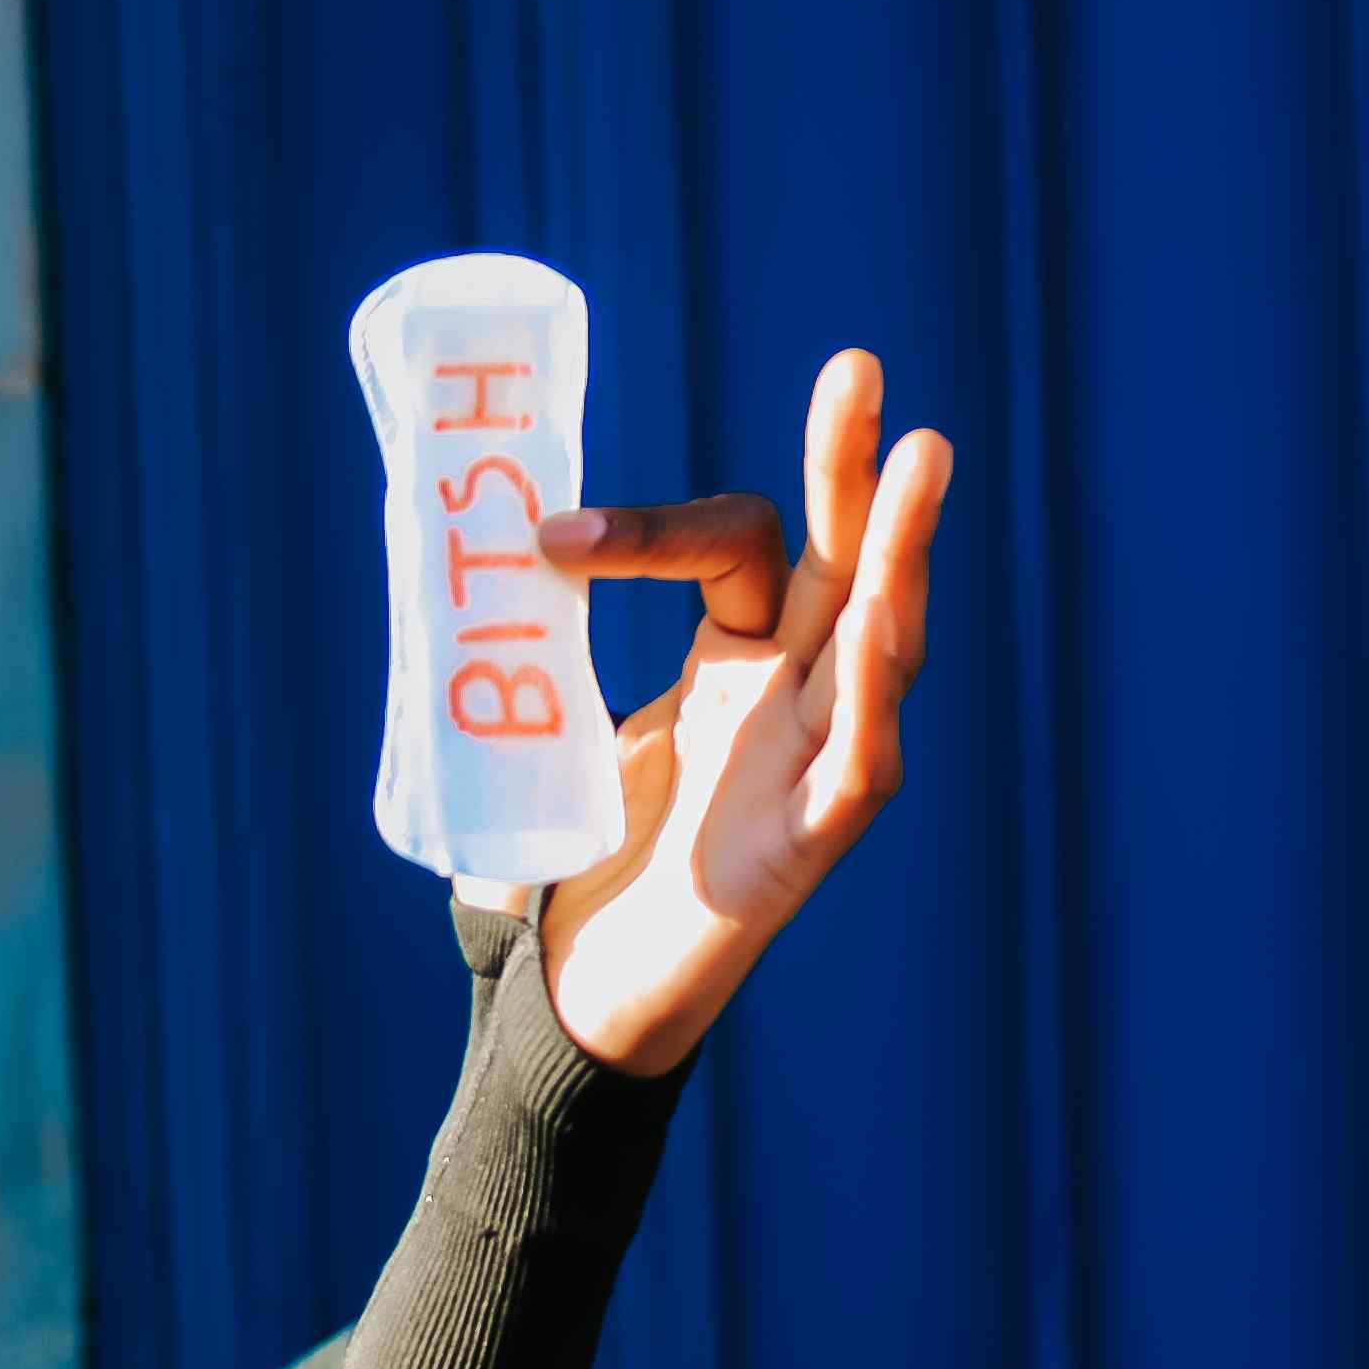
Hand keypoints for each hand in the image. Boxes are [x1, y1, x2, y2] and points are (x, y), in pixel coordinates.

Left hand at [522, 347, 952, 1076]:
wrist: (573, 1003)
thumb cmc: (573, 870)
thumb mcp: (551, 736)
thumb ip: (525, 664)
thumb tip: (445, 579)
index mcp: (733, 660)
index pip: (734, 550)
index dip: (650, 530)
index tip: (549, 539)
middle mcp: (791, 697)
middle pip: (844, 563)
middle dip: (852, 467)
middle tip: (856, 366)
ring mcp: (809, 768)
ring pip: (879, 645)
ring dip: (902, 555)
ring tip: (924, 458)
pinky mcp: (805, 849)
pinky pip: (859, 763)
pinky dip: (873, 695)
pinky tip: (885, 630)